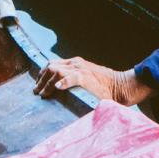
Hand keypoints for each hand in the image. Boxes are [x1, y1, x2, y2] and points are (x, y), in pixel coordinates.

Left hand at [33, 57, 151, 105]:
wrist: (121, 86)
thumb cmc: (104, 87)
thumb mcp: (86, 80)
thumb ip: (74, 81)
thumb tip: (59, 90)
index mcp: (75, 63)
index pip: (53, 64)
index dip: (43, 74)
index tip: (38, 85)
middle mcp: (76, 64)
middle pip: (50, 66)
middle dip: (41, 79)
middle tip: (36, 92)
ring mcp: (81, 69)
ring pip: (56, 70)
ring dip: (46, 83)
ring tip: (42, 93)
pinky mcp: (86, 77)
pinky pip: (71, 77)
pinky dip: (62, 82)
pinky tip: (57, 88)